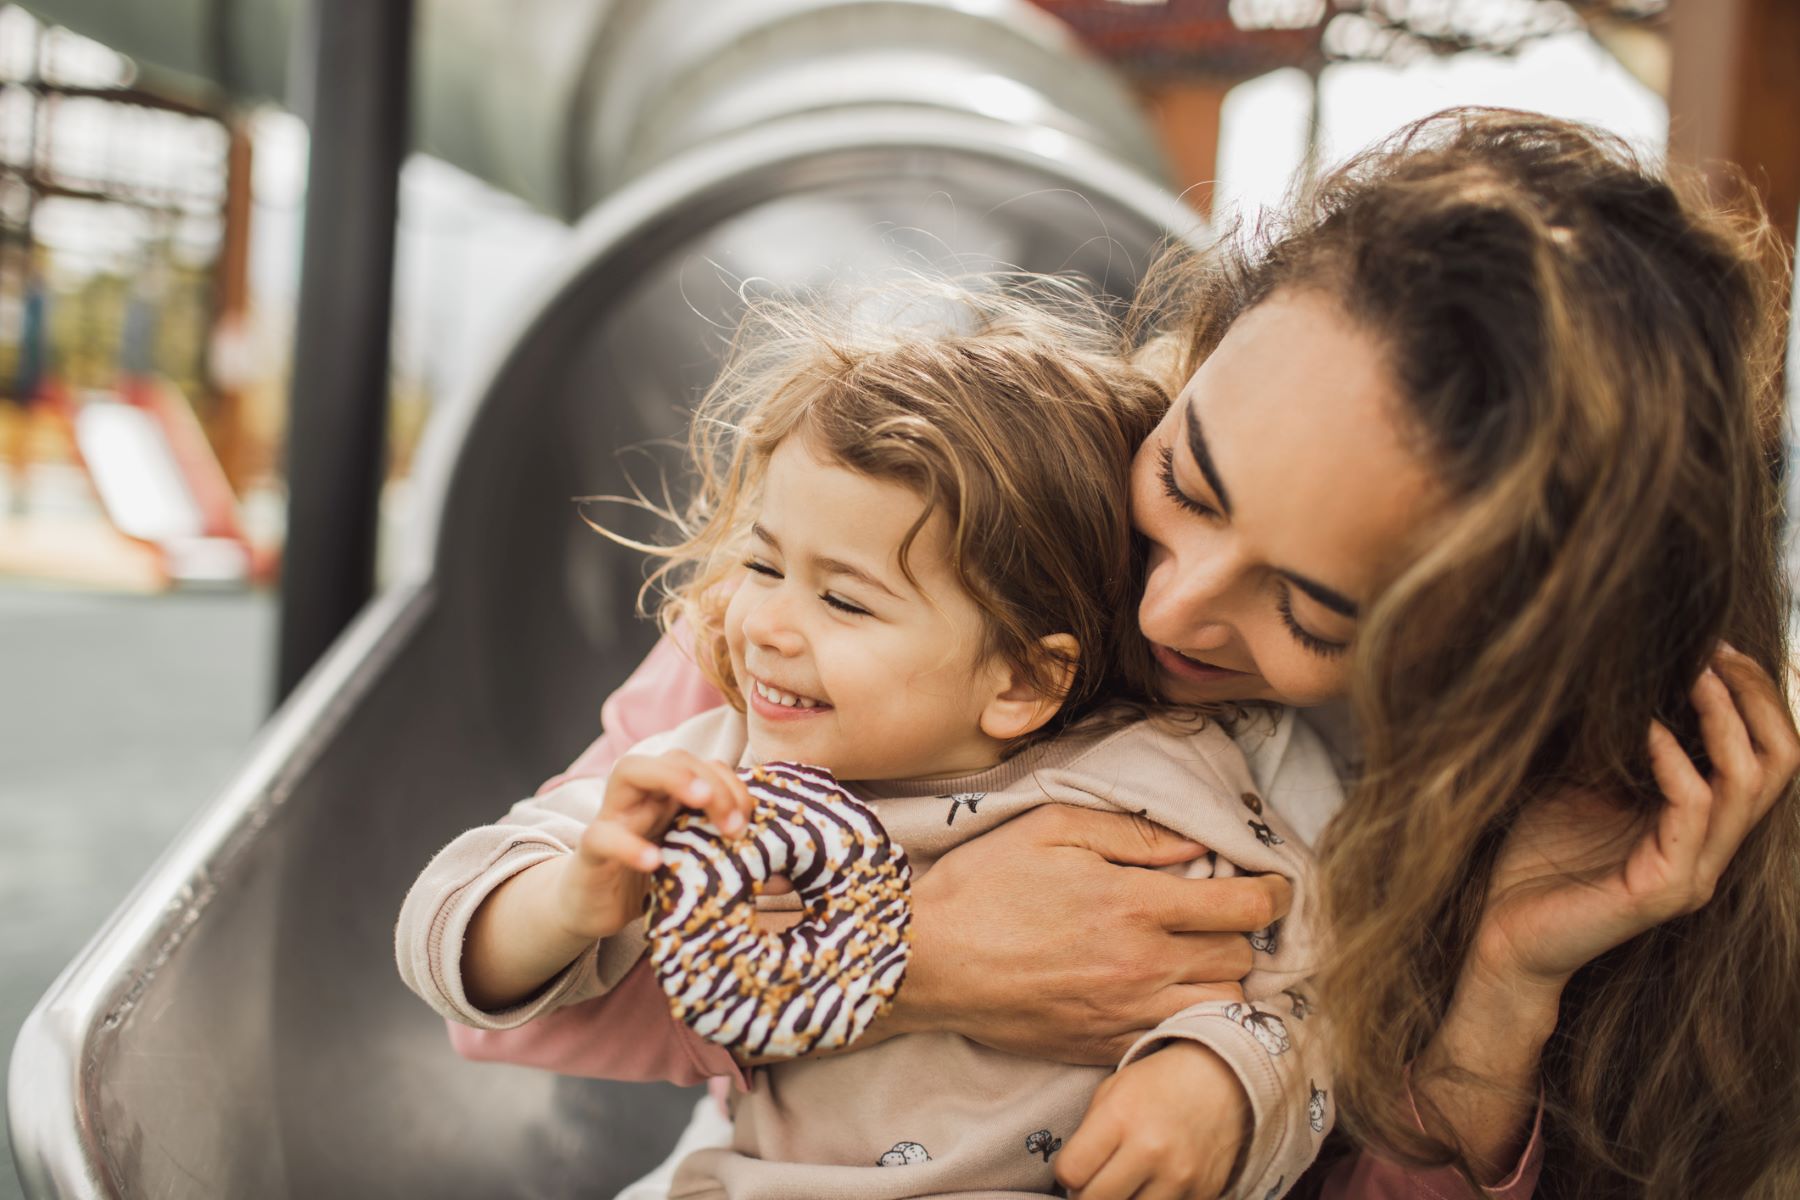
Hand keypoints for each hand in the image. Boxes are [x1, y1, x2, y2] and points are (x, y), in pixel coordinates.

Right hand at [555, 751, 753, 940]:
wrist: (590, 907)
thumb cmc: (648, 881)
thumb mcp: (696, 869)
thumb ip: (735, 866)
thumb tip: (789, 880)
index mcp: (669, 797)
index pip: (705, 767)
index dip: (733, 784)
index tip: (753, 821)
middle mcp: (641, 797)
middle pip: (674, 757)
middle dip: (713, 780)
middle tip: (736, 823)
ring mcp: (612, 817)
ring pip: (630, 770)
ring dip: (672, 779)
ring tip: (700, 803)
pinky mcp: (590, 851)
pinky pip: (602, 835)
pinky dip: (629, 844)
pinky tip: (655, 861)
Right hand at [888, 805, 1290, 1064]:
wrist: (924, 961)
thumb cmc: (983, 885)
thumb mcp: (1052, 829)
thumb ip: (1131, 832)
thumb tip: (1194, 846)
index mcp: (1134, 902)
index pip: (1241, 905)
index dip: (1273, 893)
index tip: (1276, 886)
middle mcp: (1141, 963)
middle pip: (1239, 959)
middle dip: (1242, 934)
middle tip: (1224, 916)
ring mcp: (1123, 1012)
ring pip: (1217, 1005)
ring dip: (1221, 980)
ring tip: (1200, 957)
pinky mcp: (1100, 1046)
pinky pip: (1172, 1039)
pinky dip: (1185, 1017)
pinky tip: (1165, 993)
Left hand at [1056, 1042, 1248, 1199]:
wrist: (1221, 1079)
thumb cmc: (1158, 1083)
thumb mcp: (1113, 1091)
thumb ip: (1087, 1135)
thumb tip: (1070, 1181)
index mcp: (1120, 1117)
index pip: (1071, 1172)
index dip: (1066, 1174)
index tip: (1074, 1168)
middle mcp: (1150, 1150)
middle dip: (1087, 1195)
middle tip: (1094, 1182)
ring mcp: (1179, 1176)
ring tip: (1124, 1182)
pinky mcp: (1202, 1194)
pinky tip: (1152, 1183)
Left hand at [1474, 644, 1799, 991]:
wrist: (1501, 936)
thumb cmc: (1537, 859)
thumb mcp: (1583, 784)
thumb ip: (1617, 742)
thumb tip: (1627, 672)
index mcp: (1703, 826)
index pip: (1768, 754)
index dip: (1754, 694)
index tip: (1716, 644)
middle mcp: (1712, 850)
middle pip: (1778, 762)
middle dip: (1752, 696)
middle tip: (1713, 649)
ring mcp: (1694, 872)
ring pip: (1747, 783)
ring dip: (1722, 717)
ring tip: (1691, 672)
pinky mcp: (1663, 889)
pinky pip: (1693, 810)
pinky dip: (1675, 759)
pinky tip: (1647, 727)